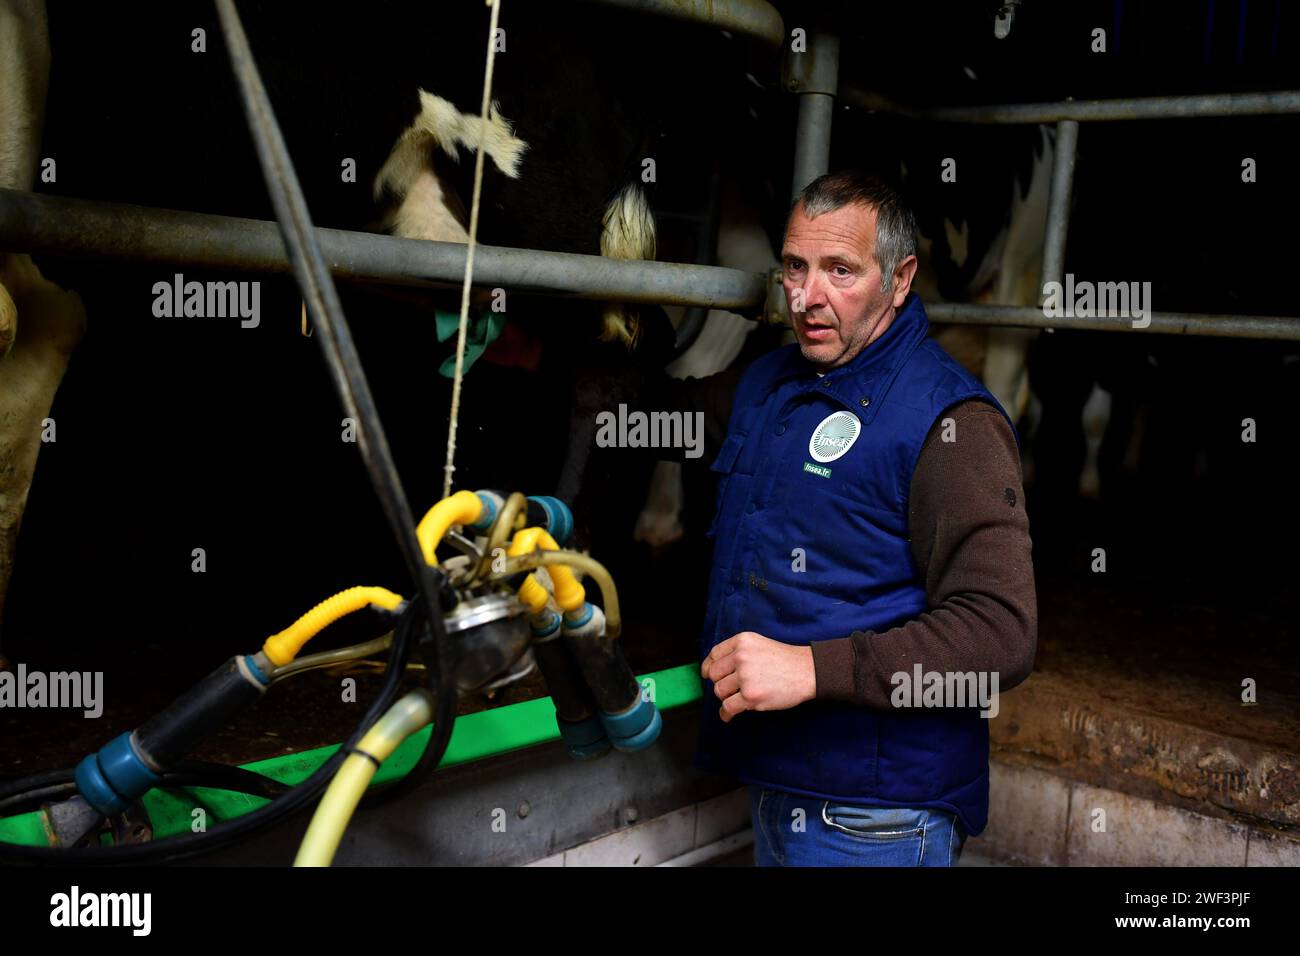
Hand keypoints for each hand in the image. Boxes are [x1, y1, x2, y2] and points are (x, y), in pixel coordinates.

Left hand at [700, 631, 816, 722]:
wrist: (807, 671)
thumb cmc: (785, 660)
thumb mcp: (759, 644)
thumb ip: (738, 651)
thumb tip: (713, 668)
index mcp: (742, 641)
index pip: (714, 654)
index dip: (708, 666)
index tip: (707, 674)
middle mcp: (741, 657)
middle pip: (714, 674)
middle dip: (720, 683)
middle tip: (730, 689)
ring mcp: (746, 677)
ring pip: (719, 691)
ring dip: (726, 698)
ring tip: (736, 699)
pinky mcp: (751, 696)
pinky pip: (728, 707)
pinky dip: (726, 713)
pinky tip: (728, 715)